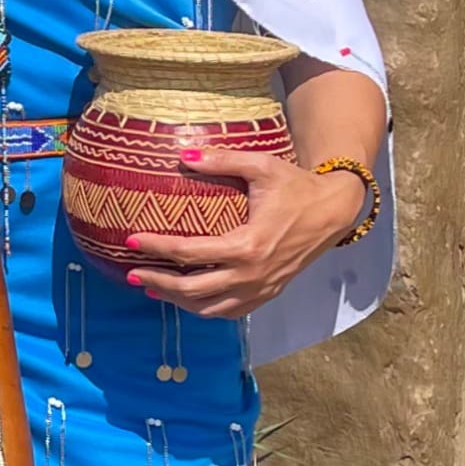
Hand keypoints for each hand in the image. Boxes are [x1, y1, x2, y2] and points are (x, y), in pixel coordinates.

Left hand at [121, 150, 368, 321]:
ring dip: (178, 301)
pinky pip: (230, 311)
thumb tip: (183, 155)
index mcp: (247, 245)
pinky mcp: (268, 294)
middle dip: (158, 283)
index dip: (157, 248)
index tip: (131, 240)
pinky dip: (205, 309)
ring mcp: (261, 288)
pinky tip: (187, 299)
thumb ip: (222, 160)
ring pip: (210, 308)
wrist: (333, 211)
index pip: (189, 253)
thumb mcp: (261, 166)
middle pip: (193, 289)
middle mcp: (252, 274)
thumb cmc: (296, 186)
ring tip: (152, 289)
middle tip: (133, 274)